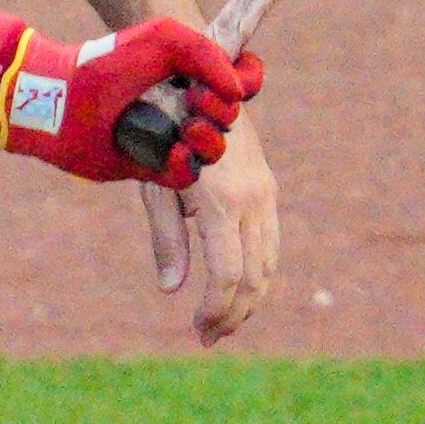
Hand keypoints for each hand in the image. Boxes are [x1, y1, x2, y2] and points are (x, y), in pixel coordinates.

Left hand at [0, 16, 262, 188]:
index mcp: (189, 74)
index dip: (248, 80)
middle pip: (231, 117)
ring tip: (190, 129)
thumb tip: (238, 93)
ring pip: (215, 151)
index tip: (231, 80)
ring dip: (212, 141)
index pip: (241, 80)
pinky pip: (186, 176)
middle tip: (195, 99)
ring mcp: (167, 137)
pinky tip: (176, 152)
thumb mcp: (163, 39)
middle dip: (223, 110)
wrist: (62, 97)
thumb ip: (208, 53)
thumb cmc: (108, 63)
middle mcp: (182, 106)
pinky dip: (187, 166)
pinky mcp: (151, 166)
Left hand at [141, 106, 279, 346]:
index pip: (228, 273)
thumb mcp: (154, 186)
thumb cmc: (162, 135)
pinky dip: (259, 274)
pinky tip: (238, 291)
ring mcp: (266, 194)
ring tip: (223, 324)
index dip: (216, 308)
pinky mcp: (267, 190)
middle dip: (234, 313)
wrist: (196, 85)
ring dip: (251, 299)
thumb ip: (166, 238)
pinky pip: (270, 243)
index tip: (198, 331)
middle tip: (208, 338)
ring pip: (270, 263)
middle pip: (256, 276)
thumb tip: (171, 288)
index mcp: (222, 201)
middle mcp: (254, 200)